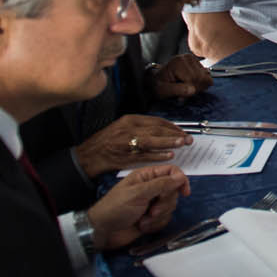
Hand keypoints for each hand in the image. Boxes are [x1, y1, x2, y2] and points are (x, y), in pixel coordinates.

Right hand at [73, 115, 192, 177]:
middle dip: (174, 134)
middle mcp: (128, 129)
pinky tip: (168, 155)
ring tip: (182, 144)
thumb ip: (141, 127)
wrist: (88, 156)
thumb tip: (163, 130)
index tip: (182, 131)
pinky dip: (158, 155)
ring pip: (152, 141)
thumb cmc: (106, 142)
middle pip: (156, 130)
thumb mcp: (122, 127)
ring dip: (169, 143)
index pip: (156, 121)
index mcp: (129, 120)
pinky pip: (145, 155)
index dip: (171, 126)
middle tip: (188, 138)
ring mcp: (126, 143)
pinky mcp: (125, 156)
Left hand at [87, 165, 189, 249]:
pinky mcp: (152, 218)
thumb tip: (181, 176)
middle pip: (173, 191)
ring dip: (158, 216)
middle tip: (151, 210)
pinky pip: (165, 219)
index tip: (184, 192)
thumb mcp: (138, 193)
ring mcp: (152, 204)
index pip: (171, 171)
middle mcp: (151, 188)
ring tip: (143, 220)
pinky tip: (142, 226)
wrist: (103, 232)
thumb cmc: (116, 208)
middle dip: (165, 203)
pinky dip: (155, 224)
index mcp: (146, 176)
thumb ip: (161, 184)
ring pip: (170, 206)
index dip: (180, 180)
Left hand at [153, 53, 212, 98]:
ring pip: (205, 77)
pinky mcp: (197, 63)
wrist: (157, 80)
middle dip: (194, 89)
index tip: (180, 98)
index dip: (189, 91)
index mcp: (177, 62)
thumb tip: (192, 90)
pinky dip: (201, 83)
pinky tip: (191, 85)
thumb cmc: (158, 85)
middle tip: (183, 95)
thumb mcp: (163, 90)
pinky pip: (207, 76)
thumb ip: (177, 90)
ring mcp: (193, 60)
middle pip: (200, 77)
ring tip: (186, 89)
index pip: (192, 78)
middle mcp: (186, 58)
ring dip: (198, 87)